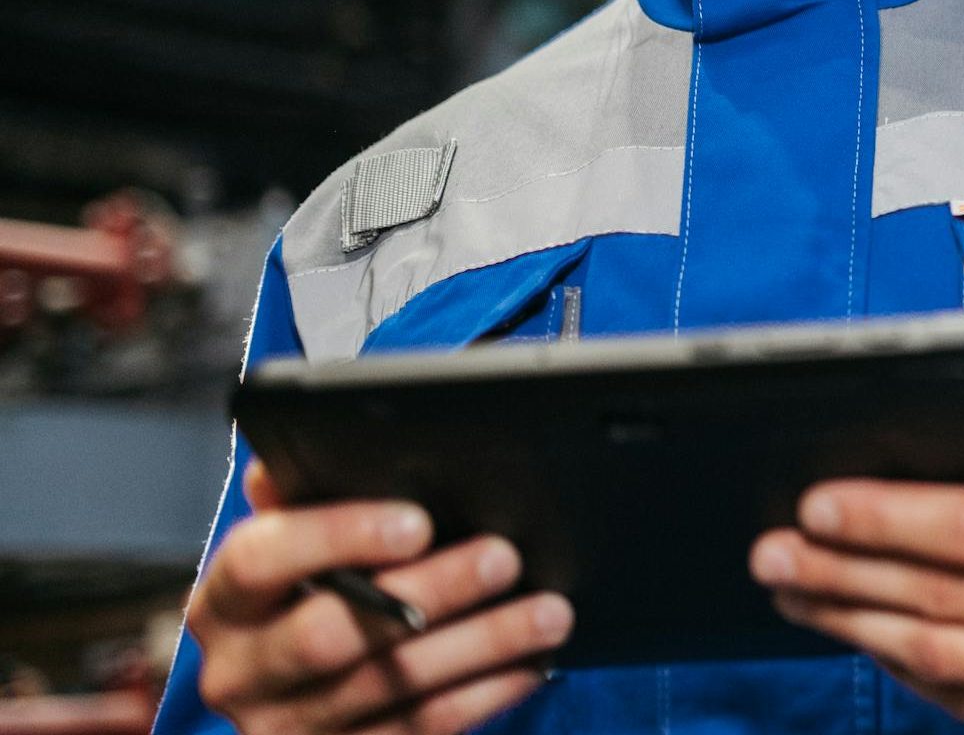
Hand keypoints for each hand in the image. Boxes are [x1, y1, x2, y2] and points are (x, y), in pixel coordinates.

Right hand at [187, 460, 573, 734]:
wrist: (299, 695)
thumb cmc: (314, 588)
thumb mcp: (301, 543)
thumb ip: (311, 497)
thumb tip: (340, 447)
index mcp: (222, 601)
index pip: (260, 560)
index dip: (338, 536)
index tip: (418, 520)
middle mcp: (241, 672)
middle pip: (332, 633)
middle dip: (429, 591)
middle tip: (505, 556)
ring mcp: (288, 729)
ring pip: (391, 686)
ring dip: (481, 644)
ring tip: (550, 610)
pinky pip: (419, 730)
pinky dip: (484, 694)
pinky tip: (531, 663)